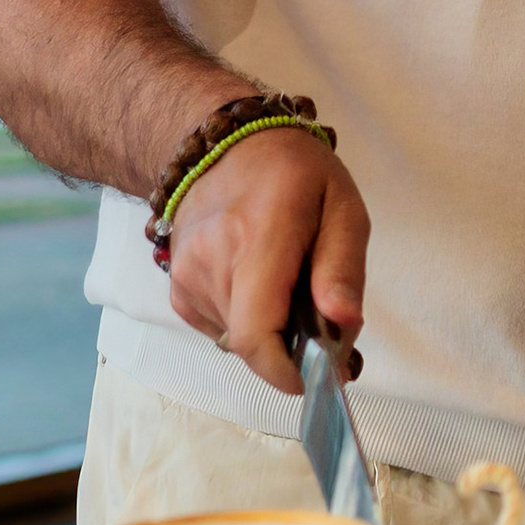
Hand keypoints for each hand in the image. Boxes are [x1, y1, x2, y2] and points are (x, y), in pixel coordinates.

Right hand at [165, 127, 369, 395]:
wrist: (222, 148)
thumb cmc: (294, 175)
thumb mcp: (342, 207)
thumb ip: (343, 269)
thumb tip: (344, 327)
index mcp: (260, 238)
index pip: (258, 334)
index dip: (287, 371)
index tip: (322, 375)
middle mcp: (212, 264)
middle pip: (253, 344)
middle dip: (292, 350)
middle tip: (322, 323)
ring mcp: (188, 281)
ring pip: (238, 341)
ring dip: (272, 333)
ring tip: (288, 289)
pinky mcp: (179, 293)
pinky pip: (220, 330)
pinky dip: (247, 322)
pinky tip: (257, 285)